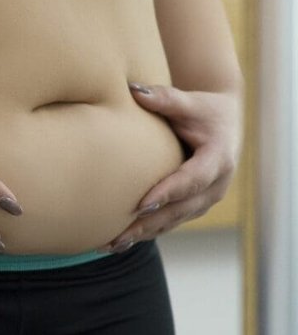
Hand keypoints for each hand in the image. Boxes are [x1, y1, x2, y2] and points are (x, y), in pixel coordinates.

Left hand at [102, 82, 241, 251]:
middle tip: (117, 234)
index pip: (192, 180)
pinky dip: (146, 233)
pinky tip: (118, 242)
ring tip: (110, 245)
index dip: (168, 192)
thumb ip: (164, 98)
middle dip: (149, 224)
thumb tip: (133, 89)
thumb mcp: (189, 102)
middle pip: (180, 209)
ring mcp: (205, 199)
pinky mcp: (193, 206)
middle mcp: (216, 185)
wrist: (223, 123)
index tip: (142, 204)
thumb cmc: (203, 109)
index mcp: (218, 159)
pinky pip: (169, 222)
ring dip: (143, 235)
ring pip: (173, 221)